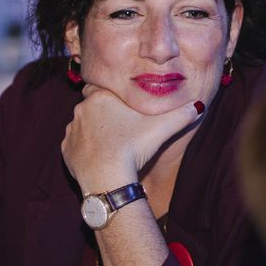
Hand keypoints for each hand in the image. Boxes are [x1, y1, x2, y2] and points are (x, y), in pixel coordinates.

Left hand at [61, 84, 203, 193]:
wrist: (108, 178)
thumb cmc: (135, 147)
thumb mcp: (164, 127)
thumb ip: (183, 114)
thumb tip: (200, 105)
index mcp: (101, 97)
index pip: (101, 87)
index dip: (112, 96)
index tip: (122, 108)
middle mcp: (81, 110)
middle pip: (93, 107)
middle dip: (104, 116)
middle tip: (122, 130)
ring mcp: (71, 131)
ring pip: (83, 126)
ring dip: (94, 133)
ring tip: (113, 146)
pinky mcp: (66, 152)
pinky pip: (76, 146)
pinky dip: (86, 151)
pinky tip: (101, 158)